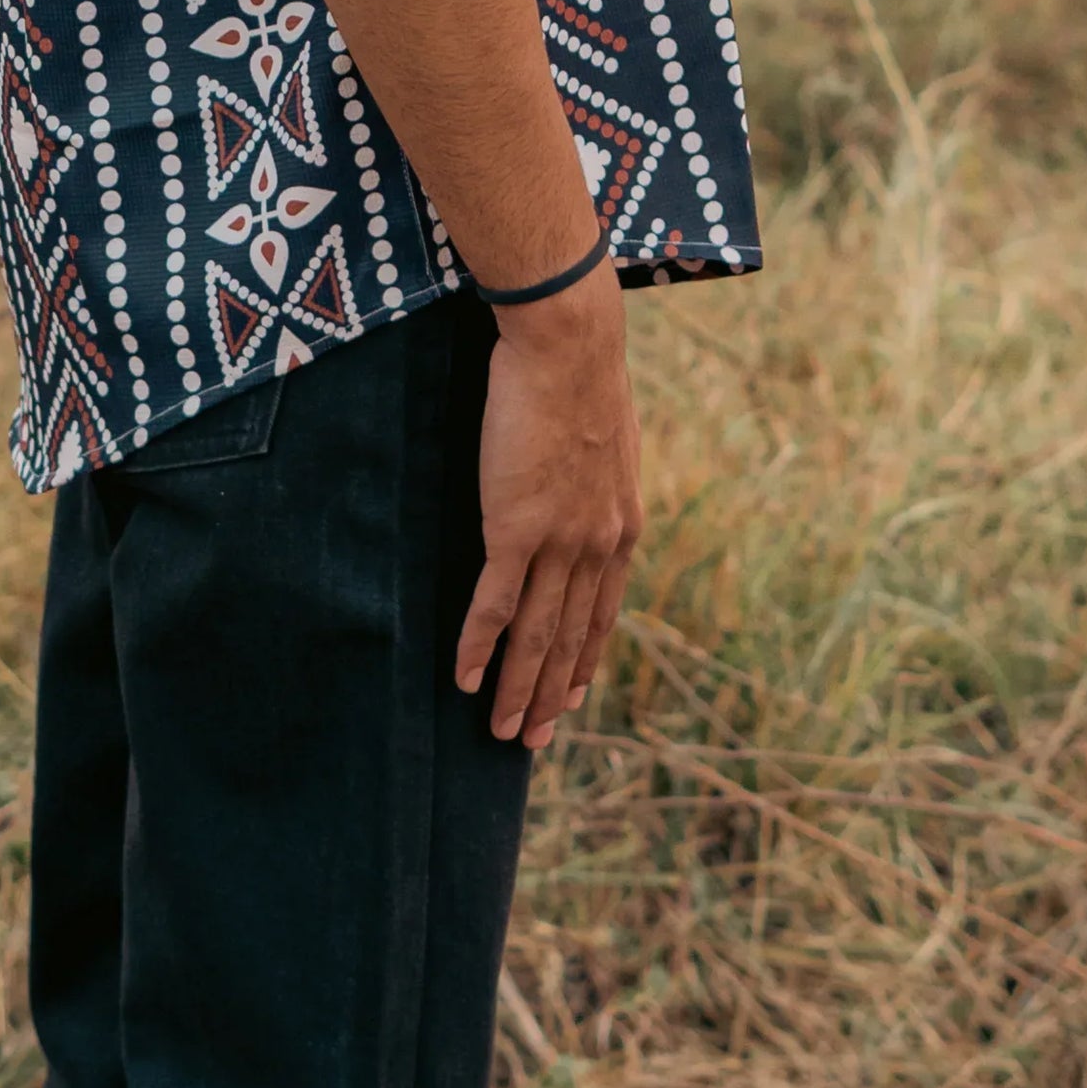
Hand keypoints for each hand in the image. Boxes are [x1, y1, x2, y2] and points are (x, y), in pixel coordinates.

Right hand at [455, 285, 643, 759]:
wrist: (568, 346)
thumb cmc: (581, 378)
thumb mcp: (608, 443)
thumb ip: (598, 484)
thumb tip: (585, 493)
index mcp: (622, 528)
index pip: (602, 614)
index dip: (583, 662)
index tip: (571, 699)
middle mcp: (596, 546)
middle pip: (570, 638)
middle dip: (551, 695)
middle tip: (532, 741)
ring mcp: (556, 541)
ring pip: (535, 634)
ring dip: (517, 688)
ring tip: (502, 730)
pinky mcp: (513, 528)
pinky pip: (494, 604)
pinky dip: (479, 647)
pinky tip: (465, 679)